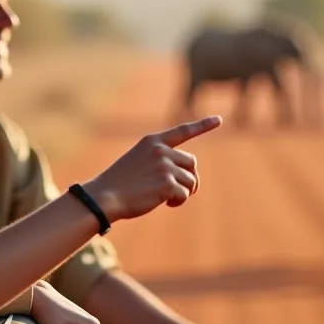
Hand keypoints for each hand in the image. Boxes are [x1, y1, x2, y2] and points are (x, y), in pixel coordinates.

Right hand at [85, 116, 222, 221]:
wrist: (104, 196)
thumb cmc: (120, 183)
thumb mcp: (139, 162)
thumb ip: (161, 161)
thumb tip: (189, 177)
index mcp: (152, 141)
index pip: (183, 131)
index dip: (202, 126)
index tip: (218, 120)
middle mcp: (161, 150)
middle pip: (191, 163)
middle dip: (188, 178)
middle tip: (177, 190)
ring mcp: (164, 166)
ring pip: (190, 180)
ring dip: (183, 192)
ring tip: (166, 197)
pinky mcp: (167, 184)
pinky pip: (184, 193)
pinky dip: (178, 201)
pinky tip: (166, 203)